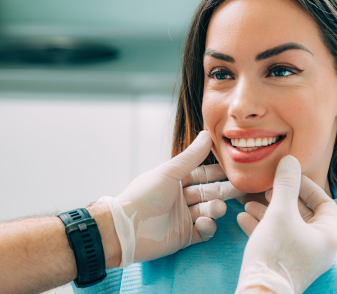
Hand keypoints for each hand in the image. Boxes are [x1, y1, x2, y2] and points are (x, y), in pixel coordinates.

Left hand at [98, 131, 244, 267]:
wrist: (127, 228)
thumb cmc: (144, 195)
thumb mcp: (169, 173)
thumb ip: (190, 157)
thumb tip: (207, 134)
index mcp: (175, 180)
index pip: (202, 174)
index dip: (218, 172)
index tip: (236, 168)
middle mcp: (180, 198)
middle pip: (208, 192)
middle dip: (224, 191)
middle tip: (242, 188)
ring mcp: (183, 217)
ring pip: (208, 211)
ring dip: (215, 209)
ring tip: (216, 208)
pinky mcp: (184, 236)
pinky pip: (203, 231)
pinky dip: (208, 227)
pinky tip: (205, 223)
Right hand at [236, 156, 336, 293]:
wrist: (260, 290)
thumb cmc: (276, 252)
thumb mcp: (280, 212)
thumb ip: (285, 185)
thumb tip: (290, 160)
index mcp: (328, 235)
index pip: (325, 202)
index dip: (306, 186)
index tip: (286, 177)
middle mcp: (318, 245)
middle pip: (302, 213)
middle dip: (280, 198)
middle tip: (265, 189)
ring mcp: (301, 254)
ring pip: (286, 224)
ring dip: (266, 211)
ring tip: (248, 202)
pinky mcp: (284, 260)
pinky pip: (275, 237)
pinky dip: (261, 226)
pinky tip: (242, 218)